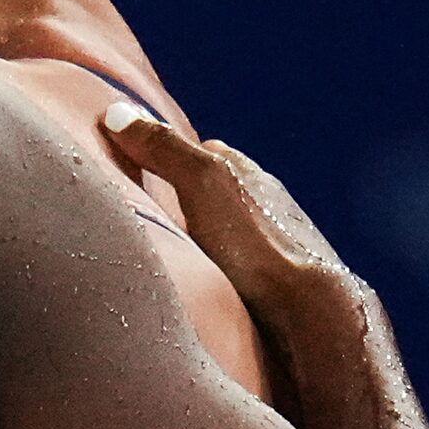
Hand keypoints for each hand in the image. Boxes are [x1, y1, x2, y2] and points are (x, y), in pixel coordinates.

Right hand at [100, 105, 359, 320]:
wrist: (312, 314)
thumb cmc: (255, 245)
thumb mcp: (200, 183)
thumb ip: (164, 149)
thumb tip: (117, 114)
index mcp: (250, 174)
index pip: (206, 153)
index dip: (172, 156)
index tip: (138, 166)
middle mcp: (269, 205)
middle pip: (219, 193)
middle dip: (188, 201)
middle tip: (149, 215)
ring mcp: (280, 246)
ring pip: (233, 233)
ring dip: (206, 241)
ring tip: (172, 257)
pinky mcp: (282, 288)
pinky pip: (243, 271)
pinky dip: (223, 273)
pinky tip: (206, 288)